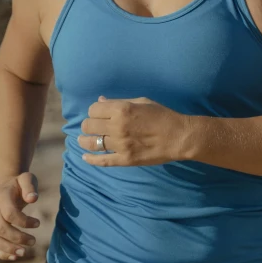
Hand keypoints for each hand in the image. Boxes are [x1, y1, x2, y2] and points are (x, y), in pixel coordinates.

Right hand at [0, 173, 40, 261]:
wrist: (5, 186)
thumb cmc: (19, 184)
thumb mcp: (27, 179)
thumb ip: (30, 187)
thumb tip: (33, 199)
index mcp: (1, 197)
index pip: (9, 213)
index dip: (24, 221)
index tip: (38, 224)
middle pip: (0, 228)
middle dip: (17, 238)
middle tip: (33, 242)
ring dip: (7, 248)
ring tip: (23, 253)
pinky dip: (0, 253)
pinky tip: (14, 257)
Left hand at [78, 96, 192, 166]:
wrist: (178, 136)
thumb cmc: (162, 115)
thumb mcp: (142, 102)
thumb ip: (119, 102)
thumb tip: (100, 101)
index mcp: (122, 110)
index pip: (93, 109)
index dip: (94, 111)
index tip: (98, 114)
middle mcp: (117, 126)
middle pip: (89, 125)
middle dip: (88, 125)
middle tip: (92, 126)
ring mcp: (120, 145)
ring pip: (92, 143)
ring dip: (84, 141)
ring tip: (83, 140)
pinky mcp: (125, 159)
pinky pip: (102, 161)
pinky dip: (91, 160)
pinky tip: (85, 157)